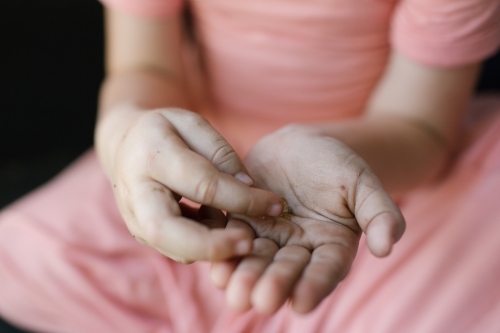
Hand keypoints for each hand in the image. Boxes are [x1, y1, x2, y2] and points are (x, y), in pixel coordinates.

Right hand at [100, 107, 283, 262]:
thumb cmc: (165, 131)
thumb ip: (221, 153)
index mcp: (152, 156)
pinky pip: (179, 249)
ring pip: (174, 249)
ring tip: (239, 229)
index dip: (243, 199)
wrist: (125, 146)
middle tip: (250, 244)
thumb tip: (249, 188)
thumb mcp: (193, 124)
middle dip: (213, 245)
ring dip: (214, 248)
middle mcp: (136, 193)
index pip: (203, 185)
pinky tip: (219, 224)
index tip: (276, 205)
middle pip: (168, 232)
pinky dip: (206, 245)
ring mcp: (135, 219)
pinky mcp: (144, 235)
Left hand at [211, 125, 405, 312]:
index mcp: (331, 245)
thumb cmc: (337, 163)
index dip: (314, 286)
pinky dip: (225, 253)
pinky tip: (216, 268)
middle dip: (273, 286)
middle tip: (259, 301)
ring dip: (245, 278)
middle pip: (286, 271)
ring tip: (233, 293)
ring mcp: (269, 237)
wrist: (301, 145)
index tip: (302, 303)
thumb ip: (380, 212)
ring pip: (257, 261)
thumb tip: (387, 247)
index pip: (326, 270)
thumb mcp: (363, 183)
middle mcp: (299, 249)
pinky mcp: (244, 222)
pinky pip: (233, 239)